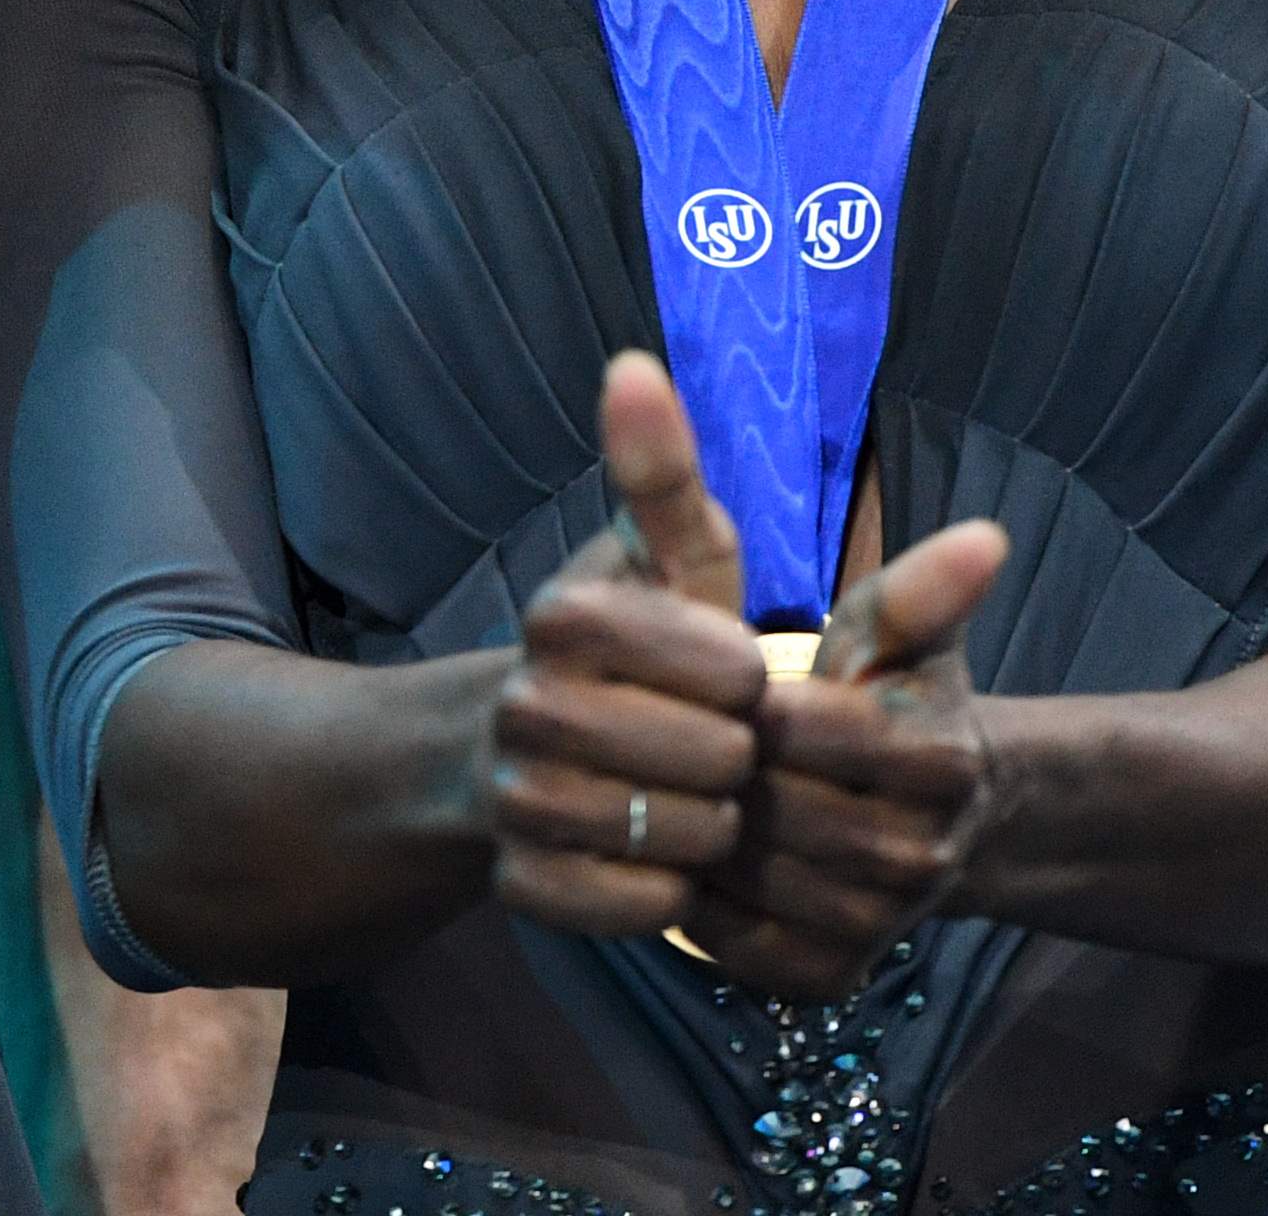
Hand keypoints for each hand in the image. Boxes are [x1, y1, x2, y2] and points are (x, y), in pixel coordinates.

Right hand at [478, 351, 768, 940]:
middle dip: (737, 761)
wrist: (518, 756)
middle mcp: (524, 702)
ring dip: (712, 829)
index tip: (728, 678)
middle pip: (719, 763)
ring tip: (689, 798)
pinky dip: (672, 889)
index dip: (752, 685)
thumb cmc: (633, 649)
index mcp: (564, 616)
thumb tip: (634, 361)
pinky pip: (647, 907)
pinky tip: (657, 853)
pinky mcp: (522, 885)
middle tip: (709, 746)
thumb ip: (667, 472)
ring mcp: (515, 800)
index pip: (735, 674)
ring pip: (689, 839)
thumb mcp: (665, 559)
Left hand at [674, 511, 1011, 1000]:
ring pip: (749, 877)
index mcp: (936, 758)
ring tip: (686, 796)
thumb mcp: (902, 638)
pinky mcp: (840, 973)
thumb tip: (989, 534)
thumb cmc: (898, 701)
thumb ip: (919, 592)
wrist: (942, 820)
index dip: (740, 702)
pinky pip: (744, 946)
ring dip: (702, 835)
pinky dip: (706, 907)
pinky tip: (696, 860)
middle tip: (692, 743)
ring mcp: (881, 922)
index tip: (725, 687)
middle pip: (766, 805)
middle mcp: (920, 851)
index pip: (792, 727)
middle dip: (717, 768)